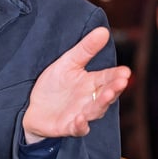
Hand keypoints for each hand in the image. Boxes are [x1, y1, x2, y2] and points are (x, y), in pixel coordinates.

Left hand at [22, 27, 130, 143]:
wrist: (32, 107)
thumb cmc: (53, 85)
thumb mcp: (68, 62)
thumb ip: (86, 49)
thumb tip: (104, 30)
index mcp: (91, 83)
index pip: (107, 78)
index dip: (117, 75)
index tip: (125, 71)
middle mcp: (89, 100)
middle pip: (106, 95)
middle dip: (114, 88)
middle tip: (122, 81)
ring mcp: (80, 114)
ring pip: (95, 111)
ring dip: (101, 104)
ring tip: (106, 94)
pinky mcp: (68, 127)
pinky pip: (77, 128)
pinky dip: (80, 125)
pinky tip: (81, 119)